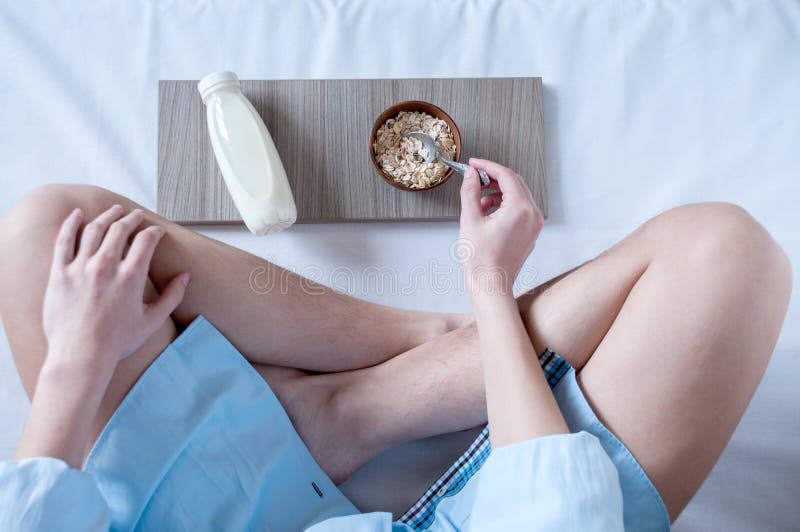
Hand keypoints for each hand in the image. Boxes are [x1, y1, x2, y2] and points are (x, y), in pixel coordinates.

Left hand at [42, 205, 188, 372]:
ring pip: (94, 230)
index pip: (146, 240)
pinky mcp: (60, 273)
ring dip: (106, 217)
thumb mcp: (152, 321)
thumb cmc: (116, 342)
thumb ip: (172, 297)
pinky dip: (71, 224)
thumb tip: (185, 277)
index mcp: (131, 277)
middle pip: (120, 229)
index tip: (156, 232)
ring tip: (113, 211)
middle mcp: (106, 267)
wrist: (81, 356)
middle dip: (131, 219)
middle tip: (135, 216)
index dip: (154, 232)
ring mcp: (80, 268)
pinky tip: (77, 215)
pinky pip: (64, 241)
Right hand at [457, 158, 543, 296]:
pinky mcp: (531, 233)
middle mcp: (533, 215)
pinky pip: (520, 209)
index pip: (506, 176)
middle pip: (515, 183)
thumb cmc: (481, 260)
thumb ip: (470, 192)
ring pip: (517, 196)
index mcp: (520, 209)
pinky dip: (504, 205)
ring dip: (498, 193)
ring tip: (477, 202)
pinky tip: (487, 214)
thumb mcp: (470, 220)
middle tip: (474, 178)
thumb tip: (471, 174)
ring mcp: (534, 225)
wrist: (491, 285)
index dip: (487, 166)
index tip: (473, 164)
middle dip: (493, 178)